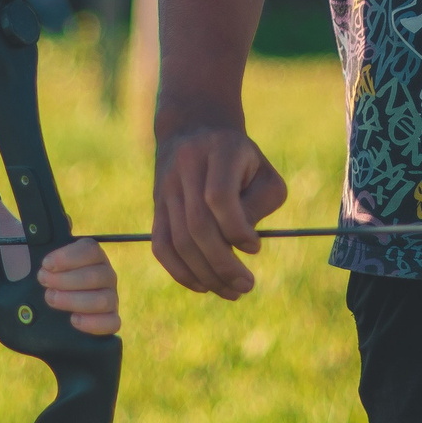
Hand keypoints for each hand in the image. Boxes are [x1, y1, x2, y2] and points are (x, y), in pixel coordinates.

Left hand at [34, 237, 120, 335]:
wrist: (43, 300)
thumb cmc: (45, 275)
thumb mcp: (42, 254)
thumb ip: (52, 236)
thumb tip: (65, 220)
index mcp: (92, 256)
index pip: (91, 250)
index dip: (68, 257)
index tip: (45, 263)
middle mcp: (106, 275)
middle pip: (96, 275)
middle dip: (66, 280)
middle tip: (43, 281)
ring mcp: (110, 298)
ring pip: (104, 300)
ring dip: (74, 300)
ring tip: (51, 298)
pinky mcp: (109, 320)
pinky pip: (112, 323)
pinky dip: (94, 323)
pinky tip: (73, 320)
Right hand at [152, 123, 287, 298]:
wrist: (196, 130)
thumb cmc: (242, 160)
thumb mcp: (265, 172)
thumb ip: (261, 204)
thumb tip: (243, 245)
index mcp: (219, 150)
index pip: (218, 197)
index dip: (237, 229)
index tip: (255, 247)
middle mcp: (186, 166)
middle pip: (197, 225)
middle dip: (223, 264)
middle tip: (246, 286)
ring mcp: (166, 187)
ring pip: (178, 241)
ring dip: (206, 275)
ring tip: (232, 292)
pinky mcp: (156, 207)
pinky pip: (161, 246)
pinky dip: (181, 272)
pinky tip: (204, 287)